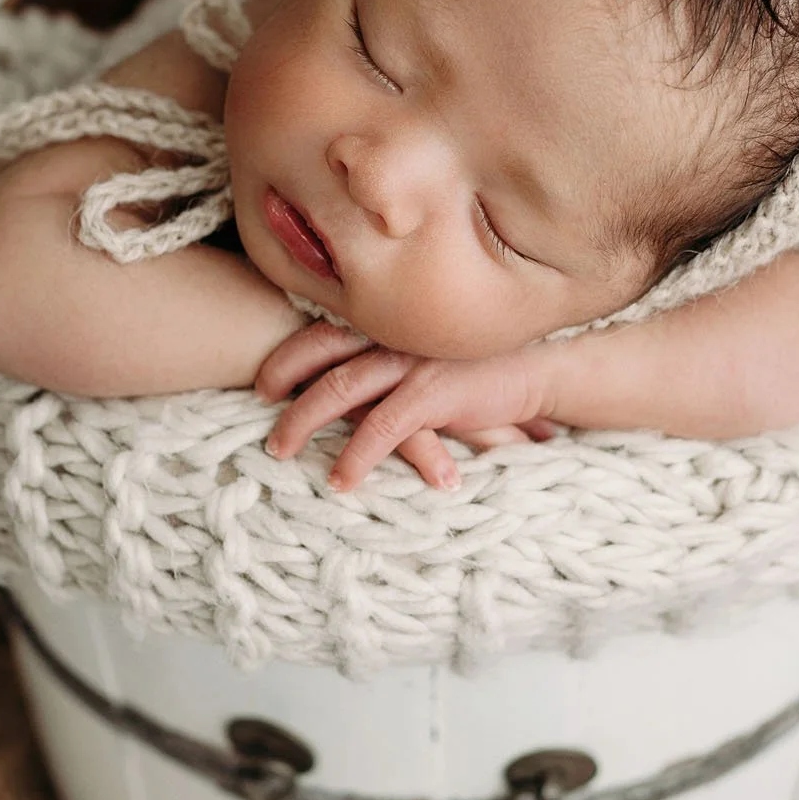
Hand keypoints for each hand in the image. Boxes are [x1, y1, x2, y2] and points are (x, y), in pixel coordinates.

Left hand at [255, 322, 559, 491]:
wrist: (538, 368)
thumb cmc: (480, 363)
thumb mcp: (428, 351)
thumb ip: (390, 357)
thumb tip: (347, 382)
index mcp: (389, 319)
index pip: (322, 328)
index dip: (286, 354)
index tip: (263, 382)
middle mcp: (394, 332)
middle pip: (319, 352)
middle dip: (282, 383)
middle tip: (261, 412)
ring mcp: (412, 360)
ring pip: (340, 389)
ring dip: (303, 422)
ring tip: (279, 451)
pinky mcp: (433, 393)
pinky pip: (382, 428)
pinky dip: (356, 455)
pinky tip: (341, 479)